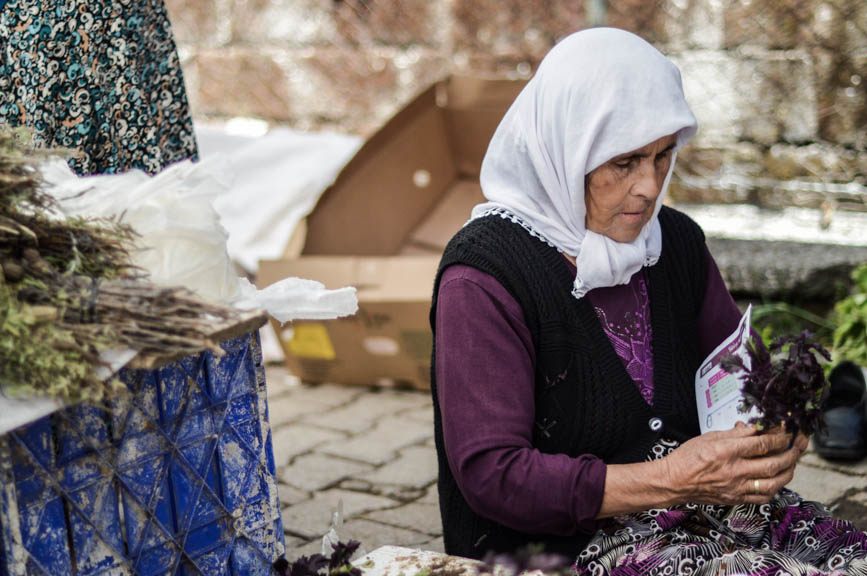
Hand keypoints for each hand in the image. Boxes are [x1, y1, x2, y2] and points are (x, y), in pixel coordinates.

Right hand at [662, 423, 804, 505]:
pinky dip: (775, 488)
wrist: (673, 482)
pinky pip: (763, 497)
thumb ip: (735, 433)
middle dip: (791, 452)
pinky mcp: (736, 499)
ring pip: (774, 482)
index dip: (781, 436)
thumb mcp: (709, 437)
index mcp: (727, 451)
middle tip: (798, 444)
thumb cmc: (686, 459)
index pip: (763, 443)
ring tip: (793, 461)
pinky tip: (778, 480)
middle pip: (774, 463)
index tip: (788, 431)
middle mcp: (735, 471)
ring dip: (789, 471)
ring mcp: (737, 487)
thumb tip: (755, 428)